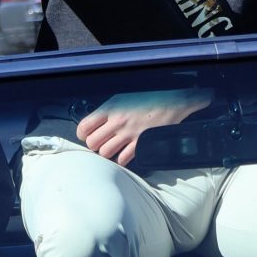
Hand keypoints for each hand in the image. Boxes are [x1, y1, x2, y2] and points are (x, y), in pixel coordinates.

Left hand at [76, 88, 214, 165]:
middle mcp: (118, 121)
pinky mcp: (141, 144)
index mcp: (111, 108)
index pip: (85, 126)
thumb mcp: (124, 97)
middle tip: (100, 143)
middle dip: (94, 145)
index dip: (83, 133)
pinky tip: (124, 154)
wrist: (173, 100)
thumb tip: (96, 122)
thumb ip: (109, 110)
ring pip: (105, 153)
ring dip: (107, 153)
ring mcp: (129, 134)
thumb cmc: (149, 97)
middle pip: (92, 143)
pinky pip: (123, 159)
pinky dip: (121, 159)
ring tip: (112, 149)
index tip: (86, 135)